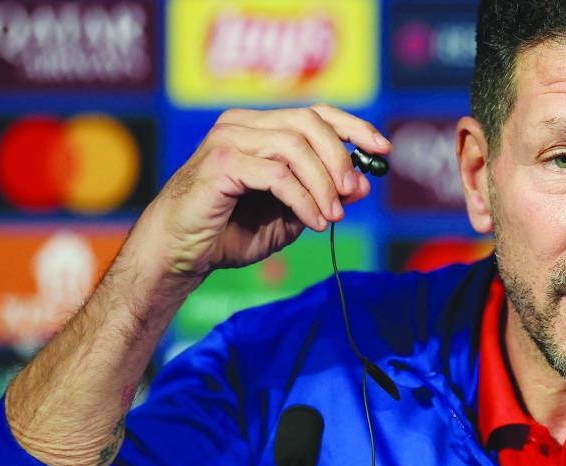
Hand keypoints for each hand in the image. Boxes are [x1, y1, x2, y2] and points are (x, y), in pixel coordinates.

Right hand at [135, 104, 390, 278]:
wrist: (181, 254)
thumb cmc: (230, 233)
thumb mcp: (289, 216)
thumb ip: (322, 197)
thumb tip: (363, 185)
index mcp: (259, 128)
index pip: (315, 113)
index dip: (353, 126)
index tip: (384, 148)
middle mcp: (242, 125)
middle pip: (309, 123)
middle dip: (341, 158)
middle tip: (353, 193)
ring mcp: (228, 140)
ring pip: (295, 147)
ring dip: (323, 185)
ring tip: (332, 217)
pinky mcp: (220, 164)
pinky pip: (278, 176)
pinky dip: (304, 200)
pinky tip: (313, 222)